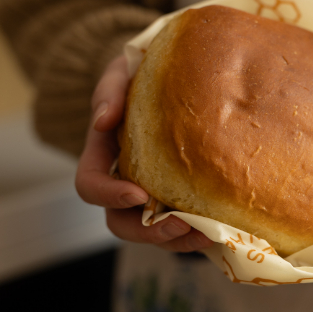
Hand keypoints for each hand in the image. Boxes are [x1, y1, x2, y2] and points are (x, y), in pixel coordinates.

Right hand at [75, 55, 212, 251]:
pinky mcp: (178, 196)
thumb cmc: (141, 75)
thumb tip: (103, 121)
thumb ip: (109, 90)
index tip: (137, 194)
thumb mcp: (121, 72)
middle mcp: (123, 182)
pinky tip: (222, 229)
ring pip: (154, 232)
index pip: (90, 186)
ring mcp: (151, 194)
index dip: (109, 196)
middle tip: (180, 225)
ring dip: (179, 240)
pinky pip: (182, 225)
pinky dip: (198, 232)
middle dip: (149, 231)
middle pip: (122, 223)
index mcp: (102, 157)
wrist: (170, 81)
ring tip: (209, 234)